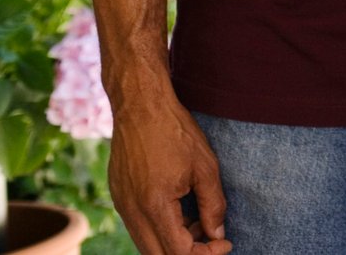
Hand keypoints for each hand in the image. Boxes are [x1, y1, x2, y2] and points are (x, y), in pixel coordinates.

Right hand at [107, 96, 230, 254]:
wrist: (140, 106)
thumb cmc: (175, 132)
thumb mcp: (206, 167)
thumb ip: (213, 205)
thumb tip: (217, 234)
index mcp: (154, 205)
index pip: (177, 252)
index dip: (204, 254)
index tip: (225, 243)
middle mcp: (132, 211)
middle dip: (187, 254)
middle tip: (212, 241)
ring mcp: (122, 205)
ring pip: (146, 243)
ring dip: (173, 243)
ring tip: (200, 223)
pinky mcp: (120, 197)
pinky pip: (139, 226)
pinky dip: (161, 229)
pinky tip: (181, 212)